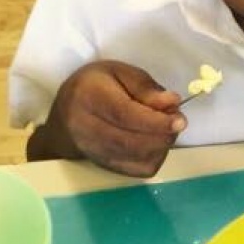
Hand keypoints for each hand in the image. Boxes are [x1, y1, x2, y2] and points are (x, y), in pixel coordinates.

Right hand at [27, 61, 185, 176]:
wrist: (63, 119)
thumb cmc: (93, 88)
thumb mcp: (118, 73)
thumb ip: (145, 87)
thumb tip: (172, 103)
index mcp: (88, 96)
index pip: (124, 114)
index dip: (155, 121)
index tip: (180, 121)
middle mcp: (85, 127)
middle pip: (132, 141)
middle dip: (164, 134)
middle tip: (177, 121)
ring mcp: (93, 151)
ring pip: (138, 158)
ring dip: (162, 145)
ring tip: (164, 128)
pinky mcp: (105, 167)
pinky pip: (138, 170)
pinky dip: (155, 157)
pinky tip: (153, 142)